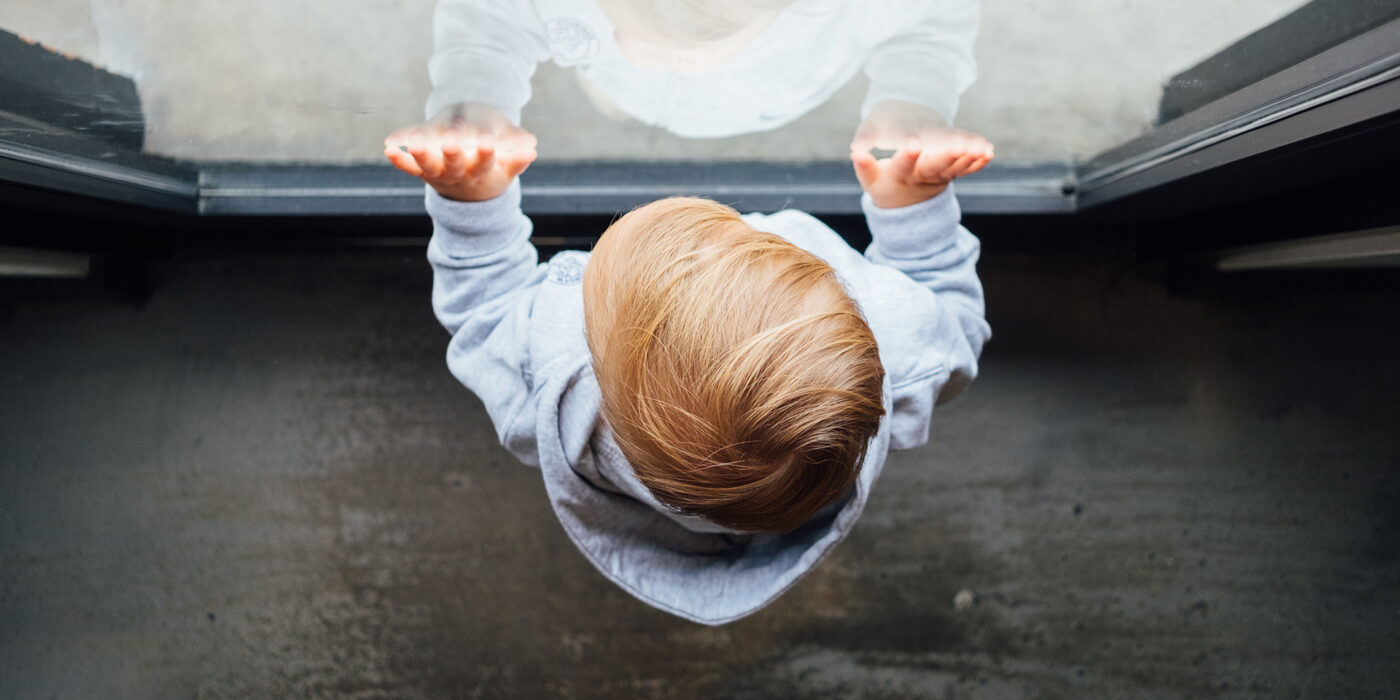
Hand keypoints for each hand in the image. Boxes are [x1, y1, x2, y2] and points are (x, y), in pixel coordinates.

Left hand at [383, 103, 537, 201]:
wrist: (470, 193)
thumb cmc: (492, 171)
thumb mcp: (507, 168)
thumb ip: (517, 159)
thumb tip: (532, 150)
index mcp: (480, 173)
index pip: (484, 163)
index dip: (485, 153)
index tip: (487, 142)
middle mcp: (458, 175)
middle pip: (454, 166)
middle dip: (452, 154)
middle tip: (450, 142)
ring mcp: (438, 174)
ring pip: (428, 167)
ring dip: (420, 156)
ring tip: (413, 145)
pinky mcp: (423, 172)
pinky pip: (410, 169)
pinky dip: (399, 161)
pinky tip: (388, 149)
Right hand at [850, 100, 992, 208]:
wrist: (906, 203)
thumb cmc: (885, 185)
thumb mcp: (870, 180)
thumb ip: (864, 167)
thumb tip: (856, 152)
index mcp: (901, 175)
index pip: (904, 164)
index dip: (908, 155)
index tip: (913, 143)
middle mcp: (922, 176)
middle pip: (936, 165)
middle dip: (948, 155)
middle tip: (960, 145)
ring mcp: (939, 176)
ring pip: (955, 167)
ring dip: (969, 157)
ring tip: (982, 147)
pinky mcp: (951, 175)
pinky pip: (966, 170)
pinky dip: (978, 162)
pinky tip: (989, 152)